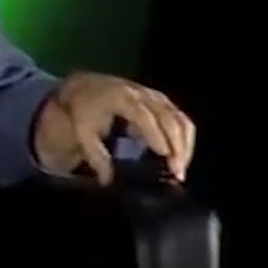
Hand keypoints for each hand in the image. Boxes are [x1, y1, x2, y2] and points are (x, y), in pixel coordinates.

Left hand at [32, 72, 194, 184]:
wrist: (85, 86)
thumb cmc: (83, 110)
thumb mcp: (82, 132)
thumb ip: (96, 156)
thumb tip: (107, 181)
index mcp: (120, 98)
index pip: (143, 116)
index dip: (154, 135)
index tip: (163, 155)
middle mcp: (142, 94)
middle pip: (168, 118)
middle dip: (176, 145)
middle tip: (177, 172)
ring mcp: (155, 96)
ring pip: (179, 119)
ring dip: (184, 144)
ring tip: (180, 169)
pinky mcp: (163, 102)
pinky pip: (180, 118)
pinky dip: (184, 139)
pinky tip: (180, 158)